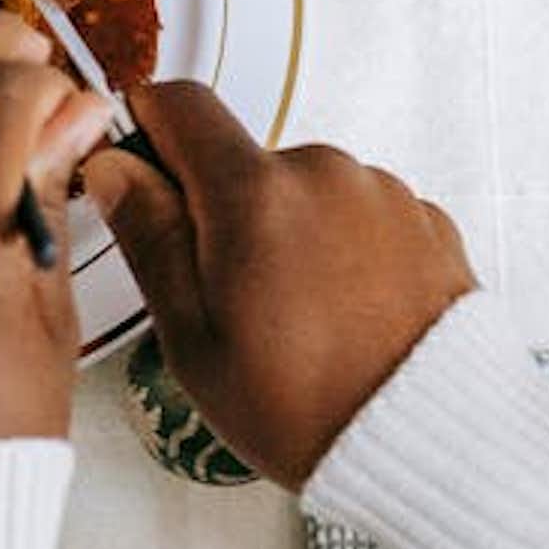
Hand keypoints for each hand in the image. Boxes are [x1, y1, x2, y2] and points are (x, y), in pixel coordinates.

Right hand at [84, 88, 477, 488]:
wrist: (432, 445)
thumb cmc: (308, 407)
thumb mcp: (192, 335)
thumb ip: (148, 235)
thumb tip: (116, 170)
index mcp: (255, 194)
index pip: (179, 103)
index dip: (148, 131)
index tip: (145, 173)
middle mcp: (325, 174)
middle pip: (243, 159)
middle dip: (223, 210)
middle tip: (230, 296)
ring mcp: (383, 194)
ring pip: (303, 191)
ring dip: (289, 232)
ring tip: (299, 318)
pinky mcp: (428, 222)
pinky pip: (360, 215)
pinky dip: (344, 251)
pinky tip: (344, 315)